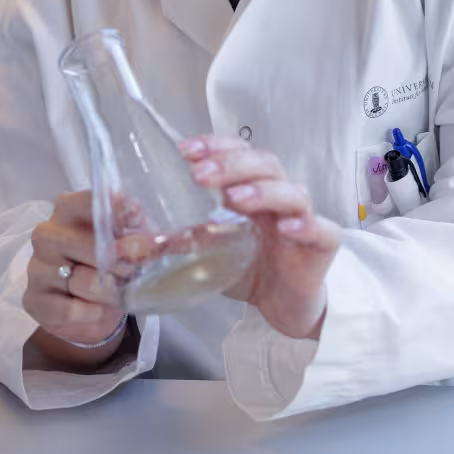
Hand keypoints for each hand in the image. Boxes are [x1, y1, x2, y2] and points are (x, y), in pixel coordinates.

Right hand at [24, 191, 128, 366]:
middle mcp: (47, 234)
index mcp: (67, 209)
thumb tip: (161, 232)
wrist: (79, 307)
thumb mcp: (122, 241)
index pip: (89, 203)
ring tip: (120, 292)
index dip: (118, 212)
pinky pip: (72, 310)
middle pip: (95, 248)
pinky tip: (96, 311)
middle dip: (127, 262)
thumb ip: (136, 231)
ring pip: (88, 282)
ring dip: (113, 292)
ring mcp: (37, 267)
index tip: (138, 218)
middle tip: (144, 269)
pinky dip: (92, 314)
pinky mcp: (35, 300)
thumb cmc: (103, 263)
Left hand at [179, 135, 340, 339]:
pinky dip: (304, 224)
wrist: (284, 307)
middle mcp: (277, 196)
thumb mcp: (205, 252)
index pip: (236, 152)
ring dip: (262, 189)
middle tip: (200, 175)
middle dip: (231, 164)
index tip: (185, 150)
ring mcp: (302, 218)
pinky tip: (285, 228)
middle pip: (264, 163)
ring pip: (291, 191)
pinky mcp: (322, 246)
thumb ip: (177, 237)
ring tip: (236, 198)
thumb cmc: (247, 268)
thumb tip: (132, 231)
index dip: (214, 145)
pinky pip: (321, 229)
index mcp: (249, 188)